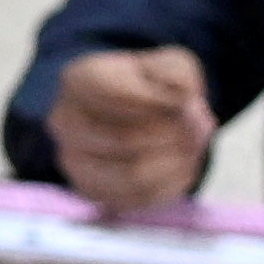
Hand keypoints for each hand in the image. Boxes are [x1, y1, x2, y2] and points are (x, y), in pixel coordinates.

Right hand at [46, 45, 216, 217]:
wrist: (129, 112)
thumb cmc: (148, 85)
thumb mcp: (169, 64)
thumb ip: (177, 76)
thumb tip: (183, 101)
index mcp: (78, 80)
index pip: (119, 96)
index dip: (163, 103)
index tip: (190, 102)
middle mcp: (64, 122)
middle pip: (126, 140)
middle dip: (174, 137)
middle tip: (199, 128)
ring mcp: (72, 160)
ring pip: (133, 177)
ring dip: (176, 164)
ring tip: (192, 148)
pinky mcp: (90, 190)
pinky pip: (139, 199)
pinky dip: (171, 184)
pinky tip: (181, 165)